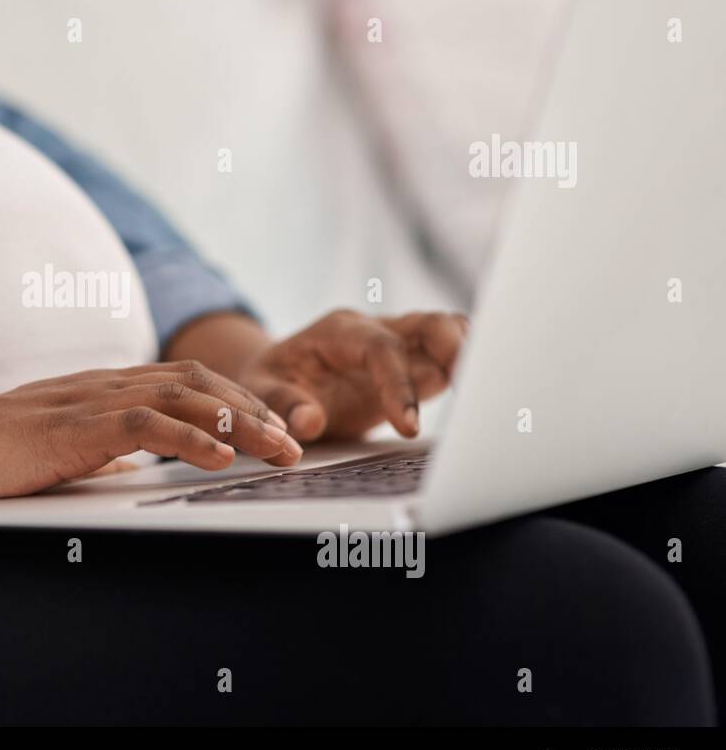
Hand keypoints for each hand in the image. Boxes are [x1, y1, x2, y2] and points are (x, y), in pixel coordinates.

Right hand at [0, 361, 303, 504]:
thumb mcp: (58, 447)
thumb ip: (99, 448)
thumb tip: (133, 462)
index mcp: (102, 389)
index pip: (185, 383)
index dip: (236, 402)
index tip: (273, 431)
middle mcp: (103, 384)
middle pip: (197, 383)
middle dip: (254, 409)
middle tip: (295, 442)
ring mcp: (88, 401)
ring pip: (182, 397)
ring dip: (239, 423)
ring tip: (278, 449)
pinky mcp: (72, 427)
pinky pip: (143, 424)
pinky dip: (189, 438)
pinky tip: (220, 457)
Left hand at [235, 310, 467, 441]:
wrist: (278, 377)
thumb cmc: (272, 381)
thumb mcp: (260, 391)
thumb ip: (282, 404)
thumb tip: (308, 422)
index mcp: (338, 331)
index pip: (380, 348)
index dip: (399, 384)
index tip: (409, 426)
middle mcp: (376, 330)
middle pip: (430, 323)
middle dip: (456, 350)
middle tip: (475, 391)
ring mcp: (400, 345)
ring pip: (450, 335)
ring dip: (472, 359)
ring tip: (489, 397)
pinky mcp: (414, 366)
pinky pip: (451, 360)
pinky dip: (471, 372)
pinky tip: (483, 402)